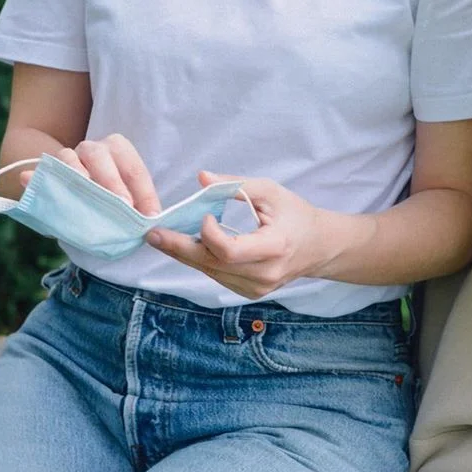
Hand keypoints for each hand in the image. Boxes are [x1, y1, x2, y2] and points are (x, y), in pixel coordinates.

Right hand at [20, 135, 162, 215]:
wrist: (76, 186)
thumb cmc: (106, 196)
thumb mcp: (124, 199)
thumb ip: (134, 207)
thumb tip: (153, 219)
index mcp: (118, 149)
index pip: (134, 169)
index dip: (144, 194)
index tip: (150, 216)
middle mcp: (94, 148)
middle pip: (101, 157)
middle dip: (113, 183)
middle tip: (123, 206)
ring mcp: (70, 156)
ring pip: (71, 158)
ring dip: (78, 176)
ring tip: (85, 192)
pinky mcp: (49, 169)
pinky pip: (44, 171)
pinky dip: (36, 176)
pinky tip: (27, 179)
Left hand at [147, 172, 333, 299]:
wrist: (319, 247)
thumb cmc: (295, 214)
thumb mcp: (271, 192)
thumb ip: (235, 185)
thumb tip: (201, 178)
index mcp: (274, 248)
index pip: (230, 251)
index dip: (209, 235)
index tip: (202, 216)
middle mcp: (264, 275)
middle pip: (212, 265)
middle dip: (179, 248)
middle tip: (153, 233)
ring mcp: (256, 288)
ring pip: (210, 273)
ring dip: (185, 254)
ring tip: (163, 237)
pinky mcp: (249, 293)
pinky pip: (217, 276)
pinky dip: (200, 261)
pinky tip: (187, 247)